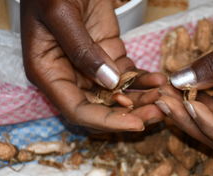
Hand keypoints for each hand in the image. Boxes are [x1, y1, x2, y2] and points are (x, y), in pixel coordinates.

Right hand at [20, 0, 165, 131]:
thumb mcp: (61, 14)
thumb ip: (82, 49)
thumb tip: (109, 82)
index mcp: (48, 72)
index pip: (77, 109)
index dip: (107, 121)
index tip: (136, 124)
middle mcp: (69, 76)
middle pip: (101, 108)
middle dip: (130, 114)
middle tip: (159, 112)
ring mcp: (91, 68)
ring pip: (118, 95)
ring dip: (141, 100)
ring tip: (163, 95)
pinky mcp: (109, 56)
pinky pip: (128, 76)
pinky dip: (144, 81)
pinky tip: (159, 80)